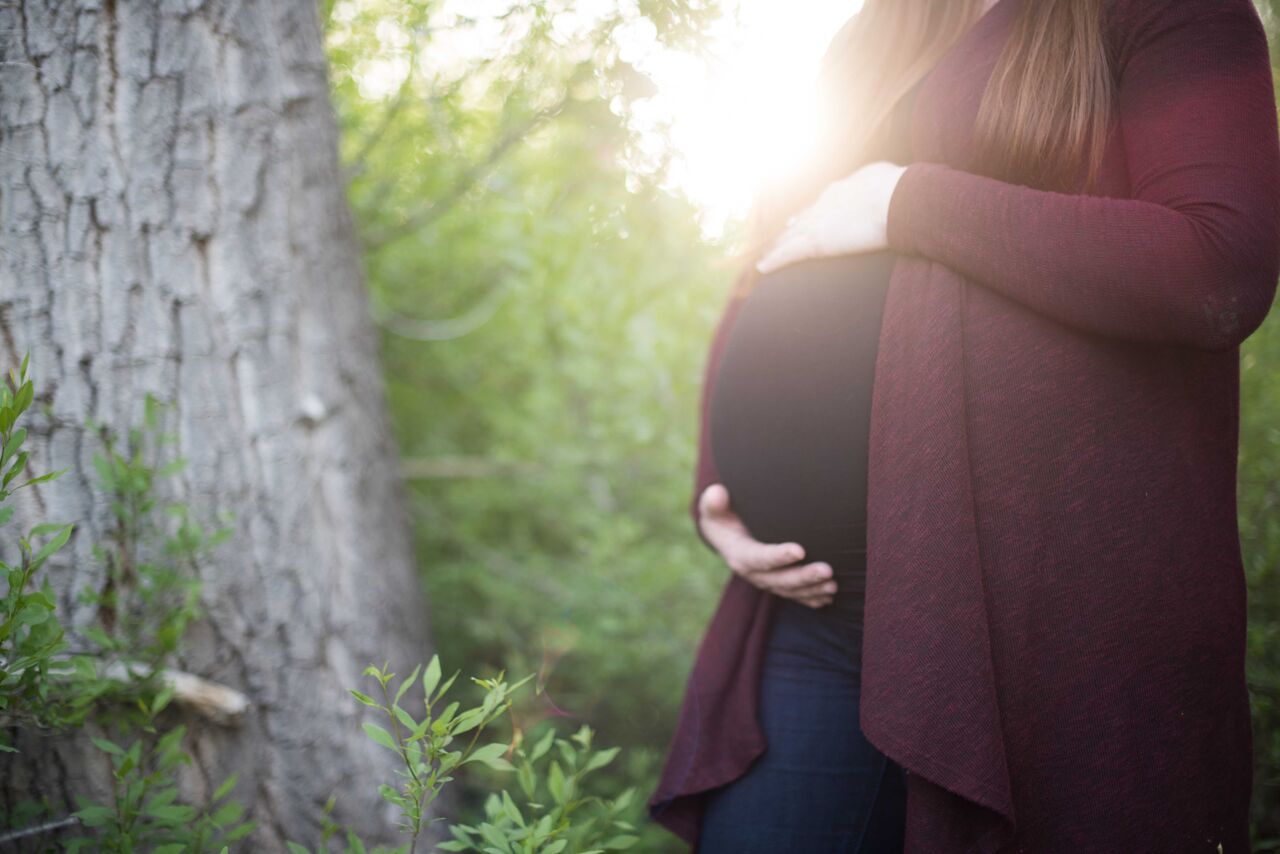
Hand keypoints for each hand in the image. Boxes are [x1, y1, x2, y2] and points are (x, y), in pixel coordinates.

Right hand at [696, 483, 835, 608]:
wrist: (723, 535)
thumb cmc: (722, 517)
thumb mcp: (713, 508)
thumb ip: (714, 502)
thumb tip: (718, 493)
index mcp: (738, 554)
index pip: (758, 558)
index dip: (778, 556)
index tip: (799, 550)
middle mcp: (752, 573)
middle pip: (779, 579)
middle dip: (803, 577)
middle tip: (827, 570)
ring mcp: (766, 581)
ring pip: (790, 590)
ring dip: (812, 589)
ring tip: (833, 585)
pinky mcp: (776, 584)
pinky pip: (794, 596)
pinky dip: (811, 598)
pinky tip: (828, 597)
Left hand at [755, 160, 908, 274]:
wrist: (895, 198)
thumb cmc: (898, 188)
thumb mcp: (886, 176)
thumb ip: (880, 181)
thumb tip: (889, 178)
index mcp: (841, 190)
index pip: (819, 205)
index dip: (808, 214)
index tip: (799, 219)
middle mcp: (823, 205)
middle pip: (799, 220)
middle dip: (787, 230)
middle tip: (776, 237)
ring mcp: (817, 223)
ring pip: (788, 237)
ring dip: (775, 246)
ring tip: (763, 255)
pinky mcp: (815, 242)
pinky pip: (788, 253)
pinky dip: (774, 261)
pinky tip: (761, 268)